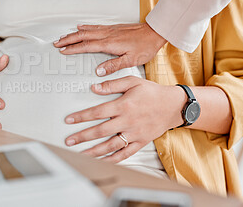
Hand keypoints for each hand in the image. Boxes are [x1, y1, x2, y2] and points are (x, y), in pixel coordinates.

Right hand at [53, 23, 166, 75]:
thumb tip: (98, 70)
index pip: (86, 46)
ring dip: (73, 33)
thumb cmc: (145, 46)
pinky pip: (94, 26)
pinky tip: (81, 26)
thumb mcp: (131, 60)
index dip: (73, 49)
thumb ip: (114, 65)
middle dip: (68, 40)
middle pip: (82, 36)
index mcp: (109, 44)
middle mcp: (107, 35)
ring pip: (86, 30)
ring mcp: (109, 30)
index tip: (63, 51)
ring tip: (63, 37)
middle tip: (56, 43)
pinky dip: (85, 27)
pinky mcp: (113, 28)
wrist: (154, 32)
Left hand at [64, 76, 183, 162]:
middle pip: (100, 131)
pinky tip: (102, 161)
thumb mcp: (133, 81)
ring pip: (111, 145)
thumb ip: (112, 85)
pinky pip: (125, 153)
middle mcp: (127, 121)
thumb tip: (94, 87)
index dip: (81, 116)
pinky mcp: (141, 142)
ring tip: (81, 154)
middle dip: (82, 136)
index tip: (68, 120)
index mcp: (124, 105)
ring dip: (94, 150)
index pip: (97, 112)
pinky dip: (113, 159)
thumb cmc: (152, 92)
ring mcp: (134, 133)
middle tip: (69, 141)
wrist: (173, 105)